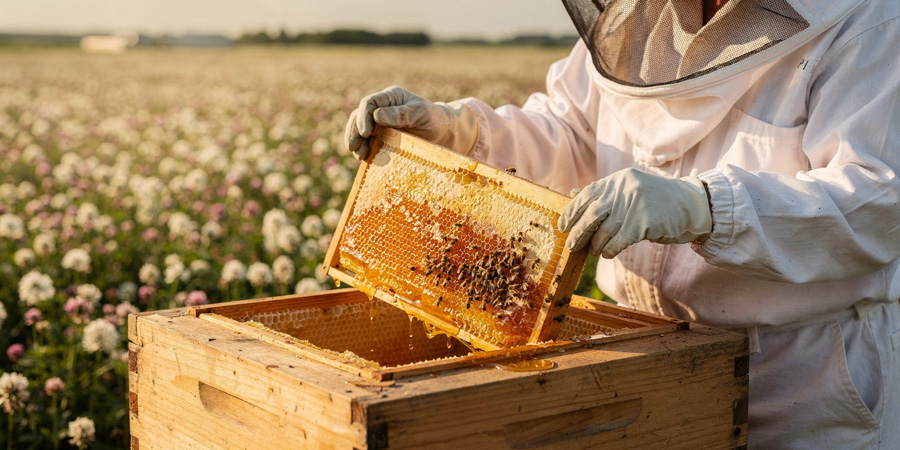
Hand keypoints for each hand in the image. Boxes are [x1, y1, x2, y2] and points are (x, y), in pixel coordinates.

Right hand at [344, 86, 477, 159]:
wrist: (441, 132)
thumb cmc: (433, 118)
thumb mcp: (420, 113)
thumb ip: (400, 114)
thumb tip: (377, 116)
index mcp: (390, 97)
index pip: (369, 103)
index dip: (363, 117)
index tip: (365, 133)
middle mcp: (382, 108)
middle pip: (359, 116)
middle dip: (354, 131)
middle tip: (353, 147)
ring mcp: (379, 123)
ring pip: (360, 129)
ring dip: (356, 142)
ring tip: (358, 155)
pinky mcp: (381, 137)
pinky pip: (367, 141)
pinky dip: (363, 149)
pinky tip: (364, 158)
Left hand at [557, 168, 711, 257]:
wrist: (691, 206)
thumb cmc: (656, 201)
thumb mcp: (629, 190)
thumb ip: (603, 193)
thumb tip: (572, 194)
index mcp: (618, 180)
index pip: (587, 194)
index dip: (571, 211)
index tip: (563, 226)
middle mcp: (625, 189)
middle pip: (592, 214)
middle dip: (579, 232)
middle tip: (572, 245)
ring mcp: (635, 204)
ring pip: (604, 230)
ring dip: (596, 244)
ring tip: (594, 251)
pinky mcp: (644, 222)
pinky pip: (619, 240)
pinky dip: (610, 249)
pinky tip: (608, 253)